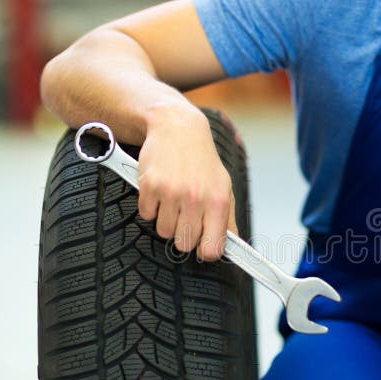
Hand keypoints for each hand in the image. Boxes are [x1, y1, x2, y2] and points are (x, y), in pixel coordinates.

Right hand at [136, 109, 236, 260]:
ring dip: (166, 220)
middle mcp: (196, 198)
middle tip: (185, 214)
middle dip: (183, 234)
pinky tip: (161, 191)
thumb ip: (228, 219)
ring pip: (163, 232)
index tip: (202, 244)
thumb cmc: (202, 162)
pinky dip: (151, 207)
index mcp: (218, 201)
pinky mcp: (150, 186)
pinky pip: (146, 215)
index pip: (211, 249)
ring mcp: (171, 192)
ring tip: (173, 200)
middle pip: (184, 244)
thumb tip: (234, 246)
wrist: (178, 129)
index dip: (205, 250)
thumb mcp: (224, 187)